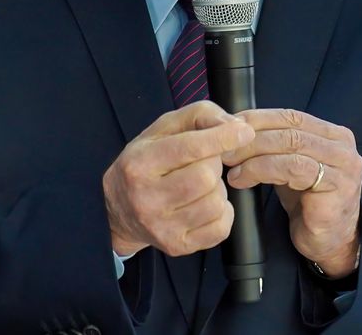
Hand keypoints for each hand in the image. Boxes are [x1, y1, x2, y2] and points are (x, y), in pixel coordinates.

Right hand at [103, 100, 255, 257]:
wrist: (118, 211)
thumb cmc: (143, 164)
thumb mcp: (161, 130)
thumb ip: (197, 116)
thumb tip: (234, 126)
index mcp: (139, 163)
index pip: (188, 148)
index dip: (221, 138)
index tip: (244, 132)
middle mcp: (146, 197)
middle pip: (206, 177)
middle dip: (214, 165)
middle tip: (203, 163)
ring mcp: (161, 226)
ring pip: (216, 202)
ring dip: (218, 189)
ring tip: (201, 185)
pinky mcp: (176, 245)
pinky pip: (221, 227)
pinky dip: (222, 212)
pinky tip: (205, 204)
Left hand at [222, 108, 361, 277]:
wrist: (328, 241)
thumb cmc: (306, 202)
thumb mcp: (288, 165)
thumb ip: (273, 144)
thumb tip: (234, 127)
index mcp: (332, 134)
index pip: (289, 116)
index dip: (256, 119)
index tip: (227, 127)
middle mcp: (342, 146)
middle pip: (288, 129)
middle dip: (250, 137)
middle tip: (223, 148)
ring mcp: (343, 166)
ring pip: (290, 145)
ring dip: (253, 154)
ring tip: (231, 167)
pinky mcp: (337, 187)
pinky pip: (293, 168)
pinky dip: (262, 170)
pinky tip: (243, 180)